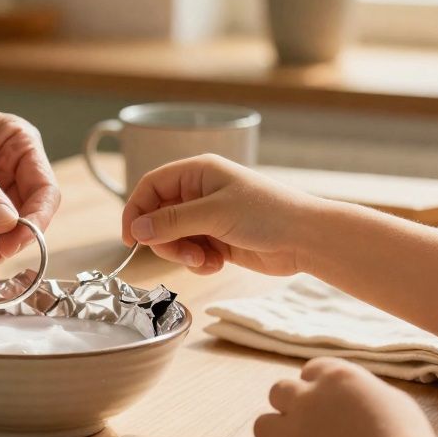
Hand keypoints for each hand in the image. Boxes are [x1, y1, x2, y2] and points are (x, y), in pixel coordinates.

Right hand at [121, 154, 328, 276]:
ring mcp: (209, 217)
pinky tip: (217, 264)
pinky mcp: (219, 240)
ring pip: (174, 238)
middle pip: (158, 217)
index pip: (151, 187)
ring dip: (184, 254)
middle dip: (166, 240)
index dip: (136, 210)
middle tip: (183, 254)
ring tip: (206, 261)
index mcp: (198, 172)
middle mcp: (200, 192)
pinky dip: (199, 262)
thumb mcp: (214, 213)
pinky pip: (192, 252)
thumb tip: (136, 229)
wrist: (306, 238)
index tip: (131, 238)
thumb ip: (171, 221)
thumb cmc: (267, 213)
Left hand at [253, 358, 437, 436]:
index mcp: (335, 376)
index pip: (310, 370)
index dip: (316, 387)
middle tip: (308, 428)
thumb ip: (363, 393)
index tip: (326, 405)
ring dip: (276, 436)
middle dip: (290, 407)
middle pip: (278, 392)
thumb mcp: (391, 399)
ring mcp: (292, 431)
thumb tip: (355, 399)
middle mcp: (306, 397)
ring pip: (261, 425)